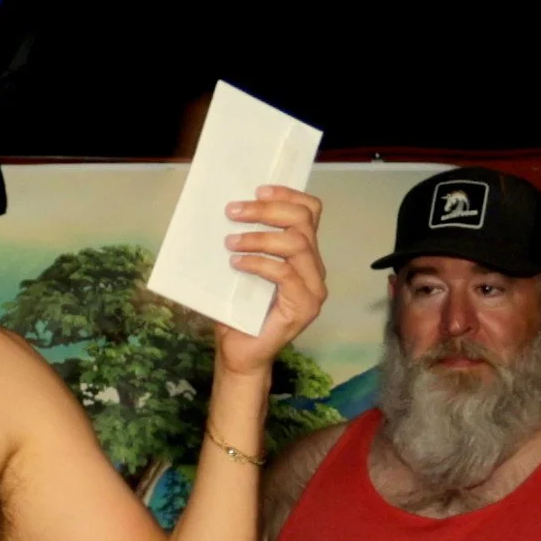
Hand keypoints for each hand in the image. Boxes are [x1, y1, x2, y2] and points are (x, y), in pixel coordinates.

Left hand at [216, 185, 326, 374]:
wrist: (238, 351)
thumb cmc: (237, 309)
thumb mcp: (239, 267)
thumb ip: (244, 241)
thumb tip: (226, 209)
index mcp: (303, 253)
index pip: (310, 212)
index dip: (287, 195)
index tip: (258, 189)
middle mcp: (314, 267)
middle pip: (303, 222)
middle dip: (267, 210)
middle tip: (233, 211)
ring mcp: (314, 288)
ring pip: (296, 244)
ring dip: (259, 237)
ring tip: (230, 242)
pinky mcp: (305, 307)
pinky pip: (285, 273)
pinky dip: (258, 264)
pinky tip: (236, 264)